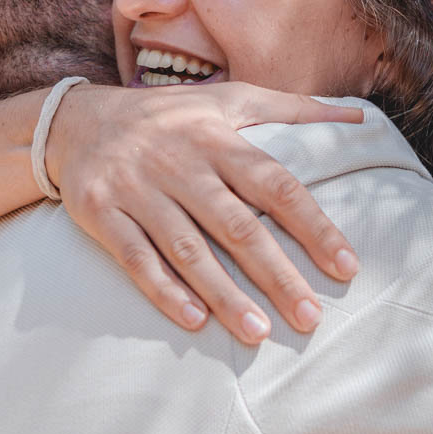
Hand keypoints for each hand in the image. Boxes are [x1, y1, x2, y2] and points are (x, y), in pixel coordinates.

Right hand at [47, 82, 364, 344]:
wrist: (74, 121)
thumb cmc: (168, 117)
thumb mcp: (228, 100)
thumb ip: (293, 109)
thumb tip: (358, 120)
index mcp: (217, 136)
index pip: (276, 184)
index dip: (314, 226)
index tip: (345, 267)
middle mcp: (179, 160)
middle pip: (236, 224)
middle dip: (275, 274)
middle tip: (309, 318)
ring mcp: (136, 187)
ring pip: (186, 248)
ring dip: (224, 293)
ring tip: (258, 333)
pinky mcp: (98, 210)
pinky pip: (134, 256)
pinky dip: (163, 290)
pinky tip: (194, 321)